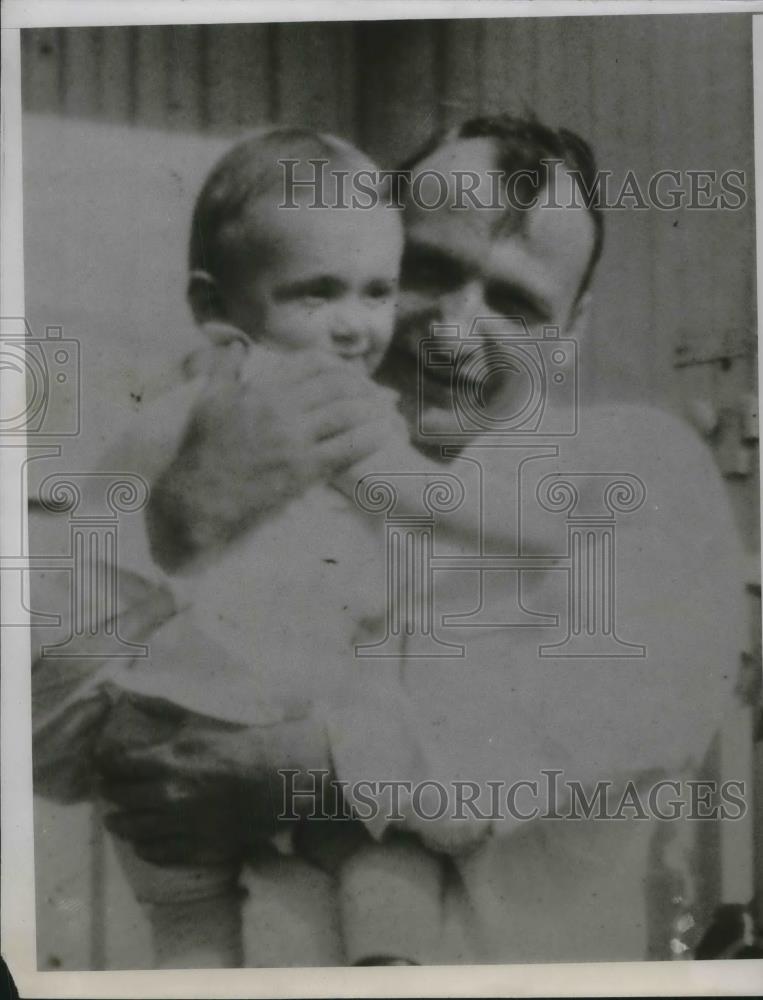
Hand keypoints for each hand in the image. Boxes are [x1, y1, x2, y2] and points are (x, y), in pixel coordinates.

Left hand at [94, 701, 330, 865]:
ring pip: (133, 830)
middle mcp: (169, 794)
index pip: (117, 765)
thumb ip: (165, 710)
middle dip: (110, 792)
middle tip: (110, 788)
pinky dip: (144, 846)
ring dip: (121, 822)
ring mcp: (183, 825)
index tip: (102, 762)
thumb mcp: (205, 720)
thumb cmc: (248, 741)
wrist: (286, 776)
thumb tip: (133, 697)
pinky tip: (144, 839)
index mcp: (170, 759)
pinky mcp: (199, 847)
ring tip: (120, 817)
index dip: (105, 763)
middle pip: (120, 799)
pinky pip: (156, 854)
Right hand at [148, 342, 398, 570]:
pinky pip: (347, 449)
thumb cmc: (203, 448)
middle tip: (374, 391)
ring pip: (347, 414)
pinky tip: (383, 434)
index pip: (312, 363)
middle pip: (337, 386)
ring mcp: (295, 440)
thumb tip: (234, 343)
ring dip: (372, 408)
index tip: (349, 372)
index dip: (338, 363)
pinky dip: (370, 438)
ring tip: (385, 408)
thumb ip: (224, 366)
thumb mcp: (208, 399)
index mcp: (263, 389)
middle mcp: (282, 409)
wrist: (200, 496)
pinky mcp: (304, 470)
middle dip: (361, 385)